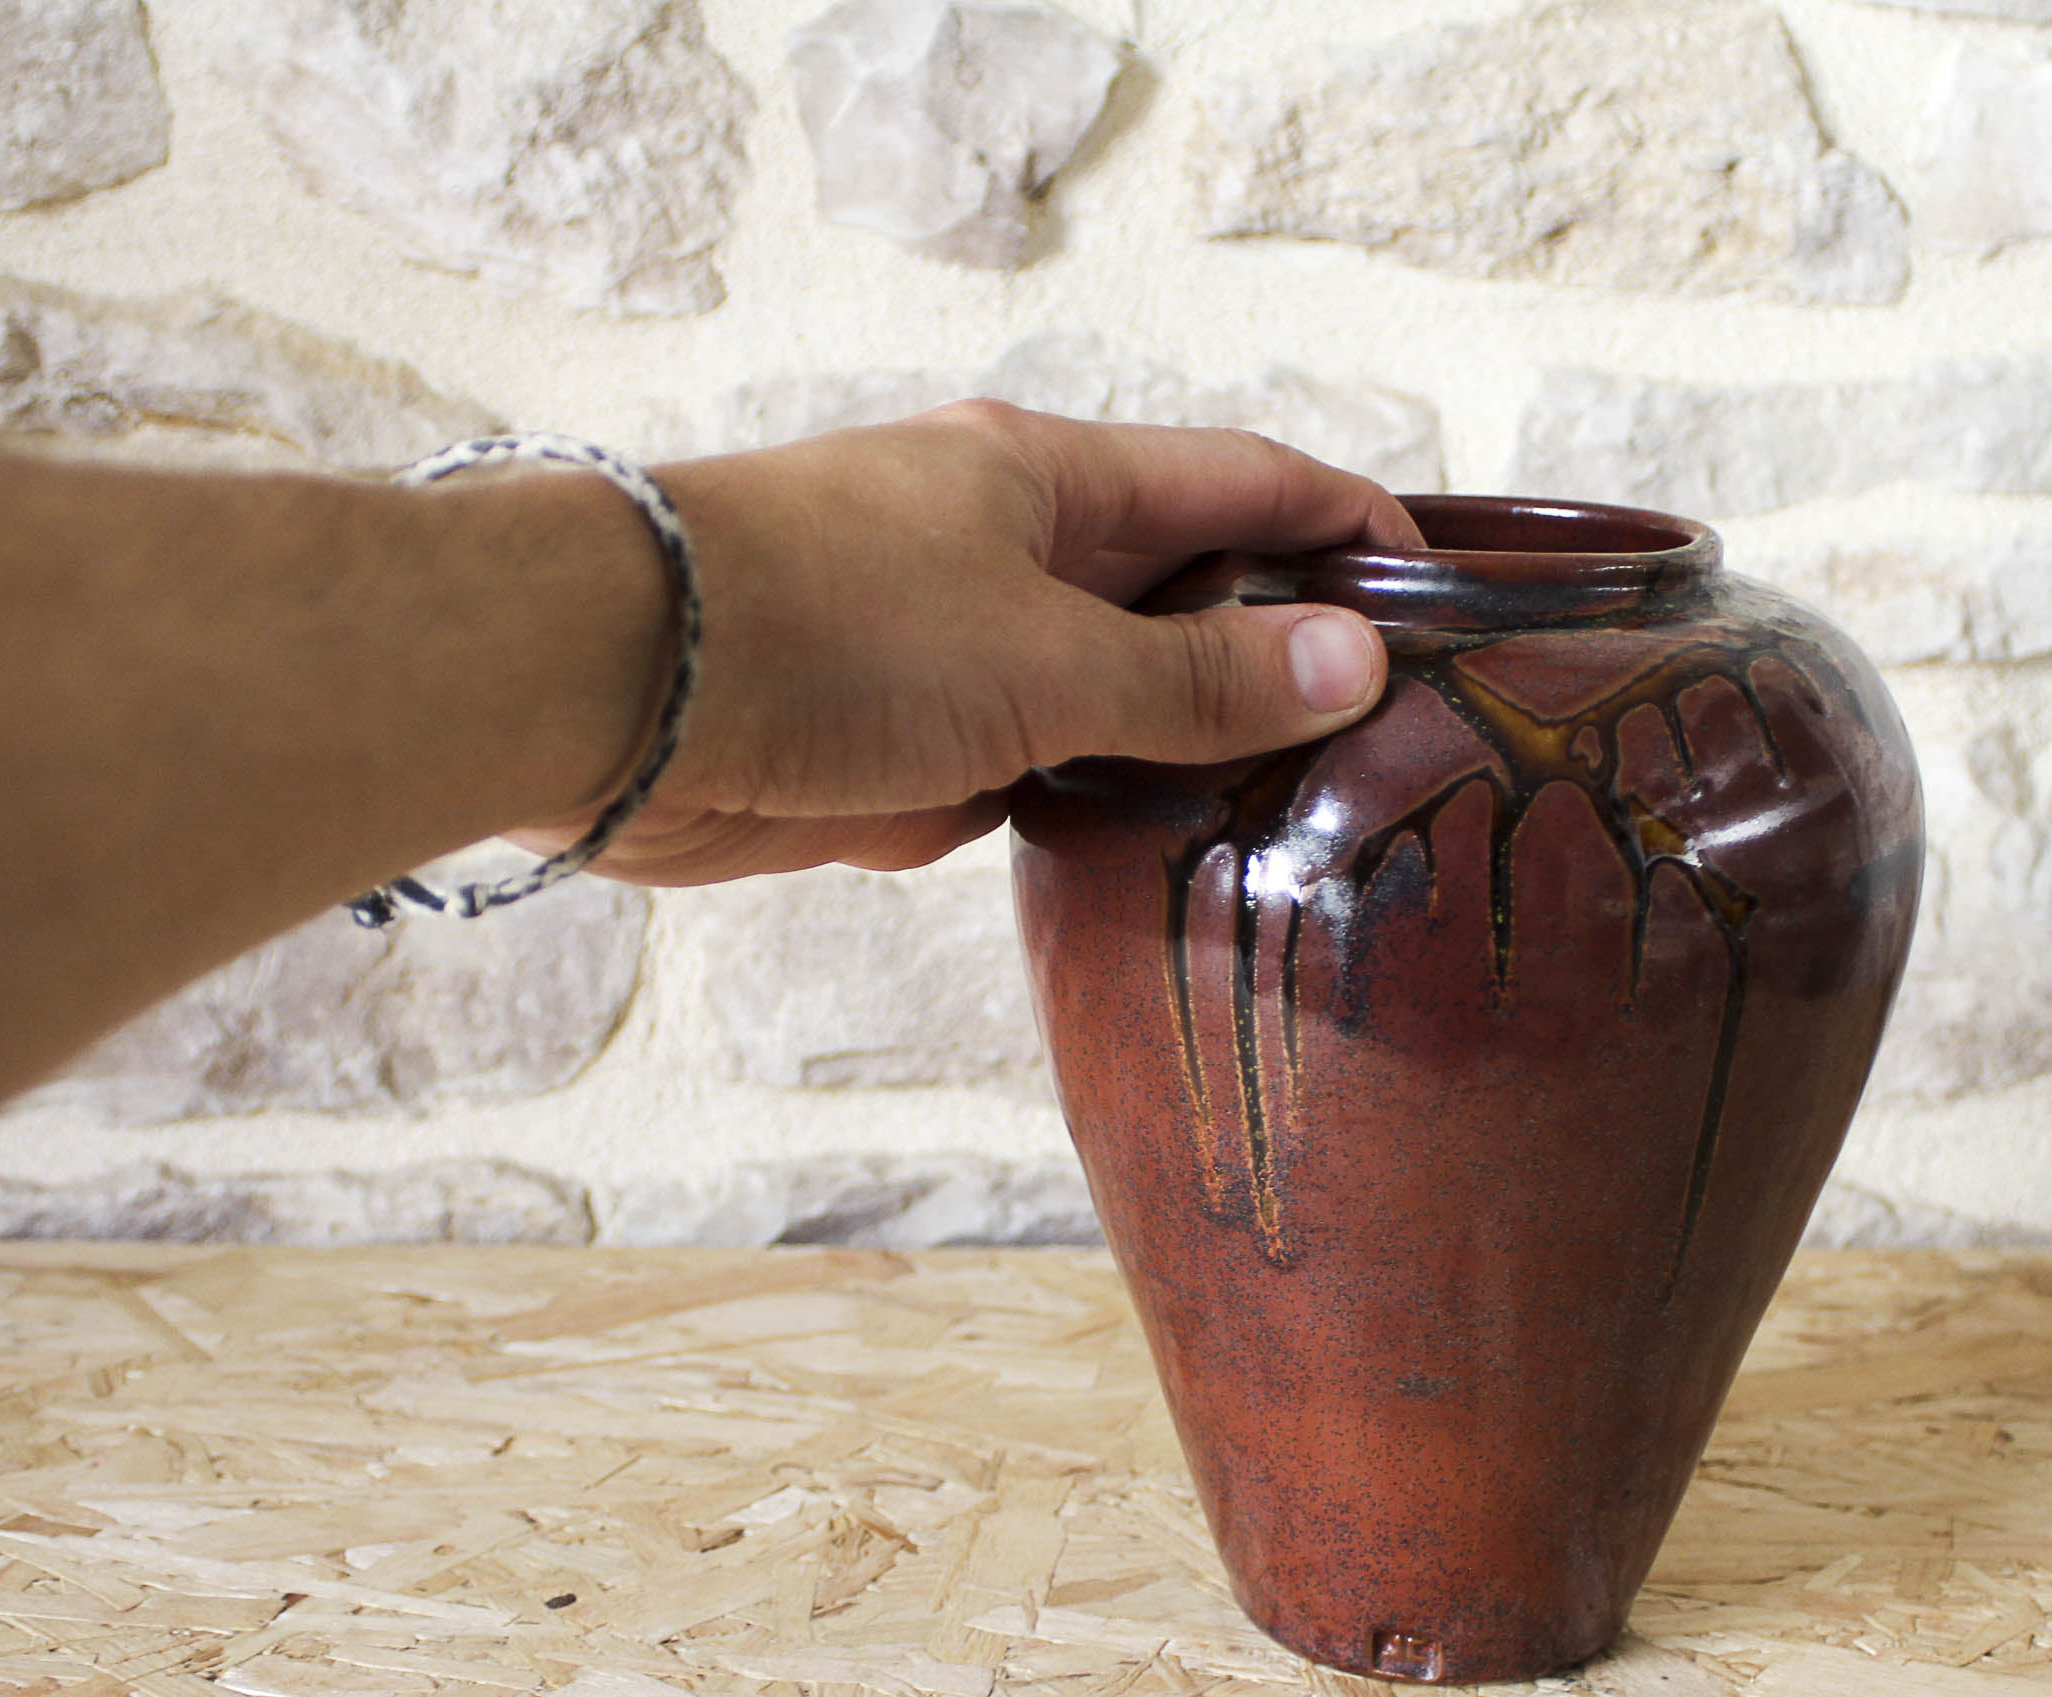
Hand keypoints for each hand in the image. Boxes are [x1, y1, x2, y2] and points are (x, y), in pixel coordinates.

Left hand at [521, 403, 1422, 884]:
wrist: (609, 695)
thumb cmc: (821, 629)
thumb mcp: (1045, 658)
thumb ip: (1197, 677)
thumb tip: (1353, 660)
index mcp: (1052, 480)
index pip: (1246, 482)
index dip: (1352, 527)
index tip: (1442, 596)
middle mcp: (1007, 552)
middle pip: (1182, 592)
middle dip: (1278, 656)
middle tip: (1390, 743)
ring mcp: (949, 650)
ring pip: (1102, 696)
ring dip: (1178, 750)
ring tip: (1296, 822)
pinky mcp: (893, 745)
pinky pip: (1023, 771)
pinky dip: (1081, 809)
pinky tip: (1145, 861)